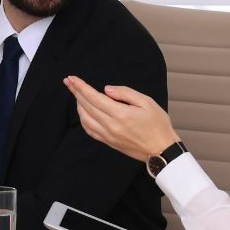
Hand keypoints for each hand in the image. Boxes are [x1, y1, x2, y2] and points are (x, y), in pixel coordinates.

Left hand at [63, 78, 178, 161]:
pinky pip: (89, 130)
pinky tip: (82, 112)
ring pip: (85, 119)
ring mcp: (108, 135)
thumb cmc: (157, 125)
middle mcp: (110, 126)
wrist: (161, 150)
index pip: (94, 98)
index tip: (72, 78)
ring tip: (76, 94)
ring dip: (78, 105)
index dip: (81, 87)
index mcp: (120, 114)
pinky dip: (83, 119)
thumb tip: (106, 89)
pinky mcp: (108, 142)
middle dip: (76, 92)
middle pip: (86, 106)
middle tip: (68, 81)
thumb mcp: (147, 102)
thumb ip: (125, 93)